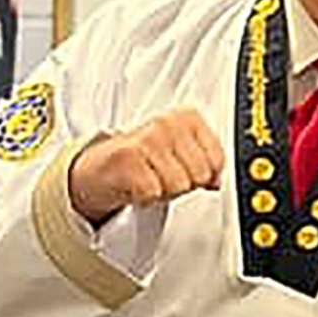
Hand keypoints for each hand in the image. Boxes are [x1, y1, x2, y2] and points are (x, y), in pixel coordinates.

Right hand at [67, 110, 224, 223]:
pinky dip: (144, 198)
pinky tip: (135, 186)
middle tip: (163, 177)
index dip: (205, 176)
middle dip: (184, 184)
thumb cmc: (144, 161)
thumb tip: (216, 181)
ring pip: (178, 185)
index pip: (217, 160)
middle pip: (199, 175)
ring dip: (163, 191)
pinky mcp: (126, 158)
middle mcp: (167, 124)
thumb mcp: (181, 156)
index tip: (186, 171)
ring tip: (148, 179)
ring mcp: (146, 139)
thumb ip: (206, 165)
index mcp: (187, 118)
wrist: (100, 167)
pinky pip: (153, 193)